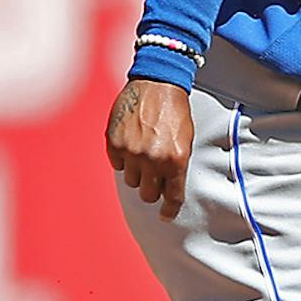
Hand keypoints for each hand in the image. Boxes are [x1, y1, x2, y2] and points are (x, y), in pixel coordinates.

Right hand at [105, 78, 193, 221]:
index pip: (172, 197)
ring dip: (137, 172)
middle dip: (151, 189)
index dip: (169, 210)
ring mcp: (131, 152)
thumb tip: (167, 189)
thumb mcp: (186, 140)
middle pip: (148, 194)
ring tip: (144, 153)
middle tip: (154, 177)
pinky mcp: (114, 143)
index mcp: (175, 160)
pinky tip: (131, 143)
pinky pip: (117, 164)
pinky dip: (123, 158)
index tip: (165, 216)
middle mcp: (153, 159)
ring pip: (131, 181)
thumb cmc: (176, 112)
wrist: (157, 84)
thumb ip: (176, 166)